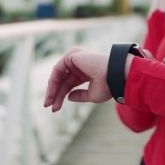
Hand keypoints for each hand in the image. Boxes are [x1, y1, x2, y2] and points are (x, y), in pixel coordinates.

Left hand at [44, 47, 164, 111]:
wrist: (115, 75)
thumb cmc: (108, 85)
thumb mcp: (92, 95)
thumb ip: (80, 95)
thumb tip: (68, 97)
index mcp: (86, 71)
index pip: (70, 84)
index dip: (62, 96)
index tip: (55, 109)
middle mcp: (80, 63)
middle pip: (63, 80)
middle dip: (56, 95)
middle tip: (51, 108)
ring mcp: (76, 57)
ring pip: (59, 76)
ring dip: (52, 90)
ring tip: (49, 104)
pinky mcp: (72, 55)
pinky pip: (57, 69)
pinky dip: (53, 82)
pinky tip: (51, 94)